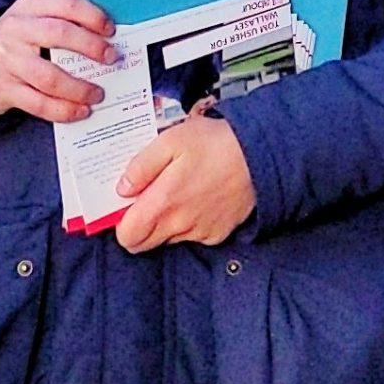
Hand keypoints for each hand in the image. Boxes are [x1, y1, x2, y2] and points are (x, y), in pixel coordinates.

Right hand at [0, 0, 116, 122]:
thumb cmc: (18, 41)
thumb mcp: (34, 19)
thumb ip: (64, 22)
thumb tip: (109, 41)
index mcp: (29, 6)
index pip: (66, 3)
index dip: (92, 16)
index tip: (111, 30)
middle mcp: (15, 28)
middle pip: (60, 34)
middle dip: (91, 47)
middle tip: (112, 59)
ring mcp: (5, 58)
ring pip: (50, 77)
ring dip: (80, 88)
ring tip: (98, 94)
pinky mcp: (0, 86)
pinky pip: (38, 103)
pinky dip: (63, 110)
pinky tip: (80, 111)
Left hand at [113, 113, 256, 252]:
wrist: (262, 155)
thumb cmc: (215, 143)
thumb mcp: (171, 141)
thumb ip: (141, 166)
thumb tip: (122, 188)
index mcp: (163, 203)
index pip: (127, 237)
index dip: (122, 223)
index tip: (127, 205)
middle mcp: (180, 225)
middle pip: (144, 243)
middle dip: (140, 225)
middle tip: (151, 197)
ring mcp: (200, 232)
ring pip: (169, 238)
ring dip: (166, 222)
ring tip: (181, 191)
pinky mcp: (218, 234)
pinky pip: (193, 236)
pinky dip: (190, 223)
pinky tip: (200, 198)